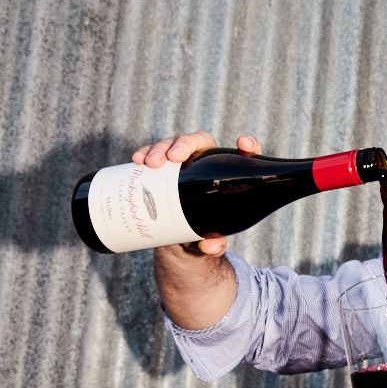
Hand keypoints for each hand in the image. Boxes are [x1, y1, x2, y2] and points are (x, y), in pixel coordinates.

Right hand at [131, 130, 262, 256]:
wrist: (182, 238)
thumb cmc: (207, 231)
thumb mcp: (213, 239)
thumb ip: (216, 244)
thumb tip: (209, 246)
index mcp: (227, 171)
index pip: (243, 152)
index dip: (248, 144)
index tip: (244, 143)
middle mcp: (206, 160)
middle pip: (198, 141)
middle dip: (184, 144)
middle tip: (173, 158)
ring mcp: (182, 161)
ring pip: (173, 144)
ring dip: (160, 148)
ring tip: (151, 163)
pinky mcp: (162, 167)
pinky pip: (153, 154)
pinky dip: (145, 153)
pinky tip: (137, 159)